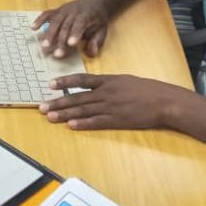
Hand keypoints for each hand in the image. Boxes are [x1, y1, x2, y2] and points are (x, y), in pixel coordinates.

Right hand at [32, 0, 109, 57]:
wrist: (92, 1)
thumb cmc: (97, 19)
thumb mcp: (103, 29)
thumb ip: (97, 41)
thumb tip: (92, 54)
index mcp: (86, 16)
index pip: (80, 24)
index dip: (75, 33)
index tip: (71, 44)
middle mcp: (73, 12)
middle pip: (65, 26)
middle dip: (60, 40)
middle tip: (56, 54)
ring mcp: (63, 11)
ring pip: (55, 22)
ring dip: (49, 34)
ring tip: (44, 46)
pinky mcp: (57, 10)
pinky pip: (47, 14)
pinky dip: (39, 20)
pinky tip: (33, 28)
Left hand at [39, 73, 191, 130]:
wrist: (164, 100)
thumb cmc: (147, 89)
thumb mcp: (125, 80)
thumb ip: (108, 83)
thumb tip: (94, 85)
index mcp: (108, 80)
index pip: (81, 79)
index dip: (64, 82)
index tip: (50, 84)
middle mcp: (105, 92)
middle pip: (77, 97)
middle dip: (58, 102)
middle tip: (41, 106)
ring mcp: (110, 107)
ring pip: (83, 110)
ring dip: (65, 114)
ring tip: (50, 116)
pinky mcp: (117, 120)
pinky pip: (97, 122)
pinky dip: (83, 123)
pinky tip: (71, 125)